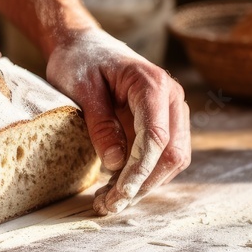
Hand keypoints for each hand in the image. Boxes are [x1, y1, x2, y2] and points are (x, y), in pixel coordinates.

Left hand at [46, 28, 190, 215]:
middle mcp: (171, 98)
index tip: (118, 195)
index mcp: (153, 85)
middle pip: (171, 154)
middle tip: (108, 206)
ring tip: (107, 201)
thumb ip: (99, 124)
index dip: (139, 171)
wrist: (83, 44)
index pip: (156, 138)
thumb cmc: (80, 61)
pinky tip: (115, 187)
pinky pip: (161, 156)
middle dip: (142, 185)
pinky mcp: (162, 124)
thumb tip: (116, 164)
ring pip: (171, 160)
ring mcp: (171, 112)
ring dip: (143, 185)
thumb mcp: (81, 89)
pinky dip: (142, 176)